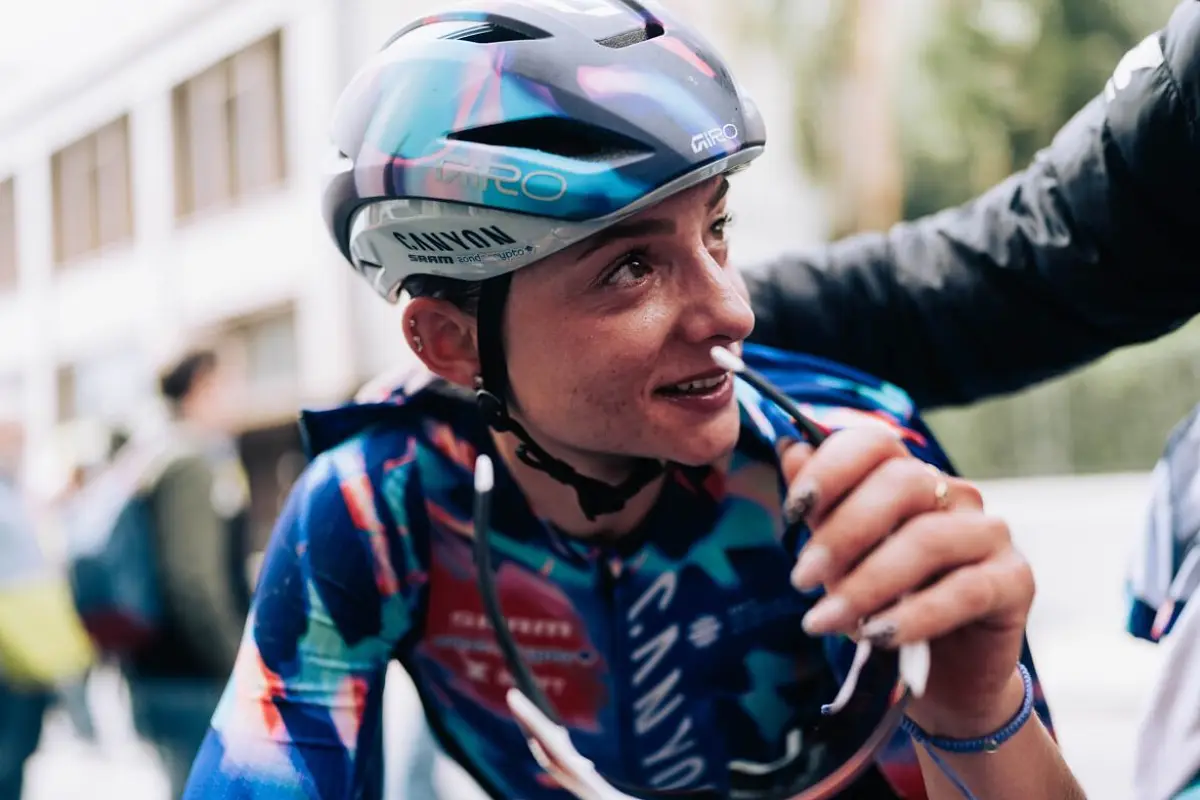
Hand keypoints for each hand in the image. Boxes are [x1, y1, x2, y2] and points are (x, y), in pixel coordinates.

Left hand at [780, 427, 1034, 734]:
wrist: (943, 677)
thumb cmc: (886, 605)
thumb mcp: (842, 559)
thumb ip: (821, 508)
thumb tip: (790, 449)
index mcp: (911, 477)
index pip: (875, 443)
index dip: (831, 467)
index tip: (793, 510)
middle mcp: (955, 494)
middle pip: (900, 484)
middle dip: (842, 532)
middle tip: (800, 579)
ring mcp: (990, 533)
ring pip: (927, 539)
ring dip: (867, 582)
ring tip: (825, 619)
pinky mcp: (1015, 580)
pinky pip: (964, 590)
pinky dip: (914, 615)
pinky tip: (877, 637)